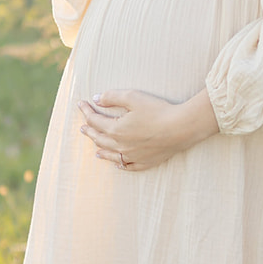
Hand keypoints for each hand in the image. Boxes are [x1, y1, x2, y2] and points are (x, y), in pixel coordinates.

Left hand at [79, 88, 219, 171]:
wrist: (181, 128)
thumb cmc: (158, 110)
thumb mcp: (133, 97)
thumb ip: (112, 97)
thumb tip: (96, 98)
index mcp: (116, 129)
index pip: (94, 120)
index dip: (86, 111)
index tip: (81, 103)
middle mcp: (121, 145)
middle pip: (99, 139)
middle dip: (89, 131)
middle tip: (83, 127)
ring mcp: (133, 156)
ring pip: (111, 155)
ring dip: (101, 150)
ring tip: (95, 150)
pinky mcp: (145, 162)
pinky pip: (128, 166)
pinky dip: (119, 164)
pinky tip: (117, 163)